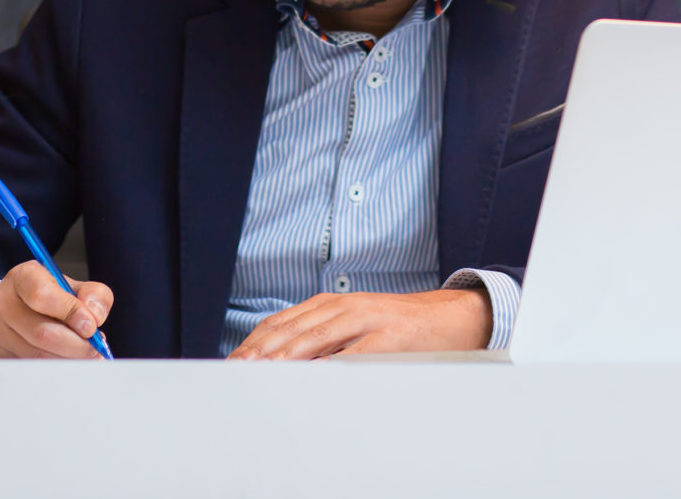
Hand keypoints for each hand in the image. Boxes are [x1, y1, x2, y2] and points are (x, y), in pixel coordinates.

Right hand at [0, 261, 113, 358]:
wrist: (9, 310)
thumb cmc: (44, 296)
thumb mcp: (70, 285)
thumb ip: (93, 295)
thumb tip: (95, 316)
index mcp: (22, 278)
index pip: (42, 296)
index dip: (71, 312)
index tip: (91, 325)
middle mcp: (2, 303)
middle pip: (42, 333)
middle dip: (76, 346)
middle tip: (95, 348)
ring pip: (39, 356)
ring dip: (68, 359)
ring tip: (82, 354)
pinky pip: (32, 369)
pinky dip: (56, 368)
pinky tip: (65, 359)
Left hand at [225, 287, 488, 359]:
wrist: (446, 318)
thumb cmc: (393, 326)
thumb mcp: (351, 323)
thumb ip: (320, 337)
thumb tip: (280, 361)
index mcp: (330, 304)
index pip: (282, 322)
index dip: (255, 342)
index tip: (234, 362)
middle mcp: (343, 307)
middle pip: (292, 330)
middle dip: (262, 352)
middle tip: (239, 370)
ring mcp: (365, 321)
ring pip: (316, 338)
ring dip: (287, 357)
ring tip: (265, 372)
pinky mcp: (386, 338)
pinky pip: (353, 354)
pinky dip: (330, 365)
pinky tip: (313, 377)